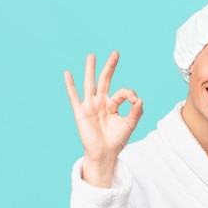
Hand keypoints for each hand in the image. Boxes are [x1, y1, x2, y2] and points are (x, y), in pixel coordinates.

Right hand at [64, 51, 142, 186]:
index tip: (135, 102)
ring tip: (91, 56)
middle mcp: (101, 103)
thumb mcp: (129, 125)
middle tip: (115, 53)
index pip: (122, 92)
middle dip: (110, 67)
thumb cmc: (116, 140)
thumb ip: (136, 112)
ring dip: (91, 70)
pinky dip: (70, 86)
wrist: (105, 154)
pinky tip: (67, 74)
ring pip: (90, 84)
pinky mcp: (81, 112)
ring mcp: (90, 106)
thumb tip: (139, 99)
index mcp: (112, 105)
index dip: (130, 94)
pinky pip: (74, 97)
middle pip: (105, 80)